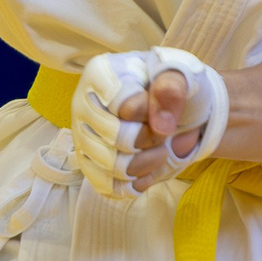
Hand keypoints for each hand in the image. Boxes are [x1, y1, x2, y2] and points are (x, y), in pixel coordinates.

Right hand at [72, 47, 229, 199]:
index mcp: (100, 74)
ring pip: (110, 166)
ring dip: (146, 164)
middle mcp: (82, 104)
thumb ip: (172, 89)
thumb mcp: (179, 73)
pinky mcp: (88, 164)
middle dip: (150, 140)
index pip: (123, 106)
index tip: (162, 109)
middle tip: (164, 134)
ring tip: (161, 152)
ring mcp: (82, 136)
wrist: (167, 104)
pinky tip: (148, 170)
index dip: (150, 114)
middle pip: (115, 138)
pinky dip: (135, 184)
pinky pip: (108, 187)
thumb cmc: (169, 84)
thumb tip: (159, 126)